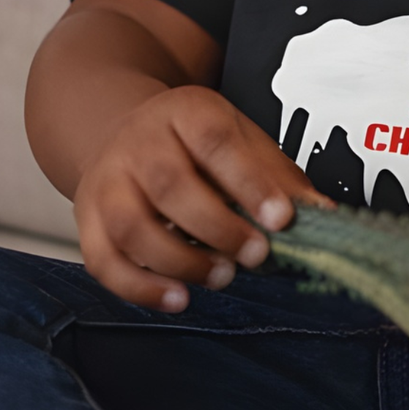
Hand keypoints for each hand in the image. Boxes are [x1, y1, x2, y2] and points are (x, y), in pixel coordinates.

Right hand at [74, 84, 332, 311]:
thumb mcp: (242, 140)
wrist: (128, 131)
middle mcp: (140, 141)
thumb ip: (277, 176)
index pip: (216, 142)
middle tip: (255, 255)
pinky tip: (177, 298)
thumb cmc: (195, 143)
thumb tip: (320, 213)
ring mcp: (108, 180)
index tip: (282, 219)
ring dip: (180, 261)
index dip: (250, 182)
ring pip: (131, 225)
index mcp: (186, 111)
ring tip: (222, 276)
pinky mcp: (87, 219)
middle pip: (170, 185)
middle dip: (218, 228)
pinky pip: (104, 260)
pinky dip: (140, 287)